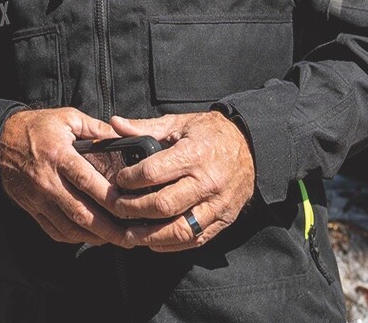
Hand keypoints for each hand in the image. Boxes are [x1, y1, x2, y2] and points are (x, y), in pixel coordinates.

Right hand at [0, 108, 130, 246]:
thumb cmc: (35, 127)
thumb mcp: (66, 118)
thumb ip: (95, 128)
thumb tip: (122, 136)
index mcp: (59, 156)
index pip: (87, 181)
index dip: (109, 198)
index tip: (128, 208)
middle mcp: (48, 181)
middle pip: (81, 212)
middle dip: (107, 229)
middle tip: (128, 237)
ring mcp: (38, 198)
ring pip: (69, 227)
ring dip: (93, 237)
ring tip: (114, 240)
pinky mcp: (32, 208)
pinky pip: (54, 230)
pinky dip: (74, 238)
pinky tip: (89, 236)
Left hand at [97, 112, 254, 251]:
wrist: (252, 147)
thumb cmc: (212, 134)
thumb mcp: (180, 123)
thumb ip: (146, 127)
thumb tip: (115, 124)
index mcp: (194, 154)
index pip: (152, 173)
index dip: (129, 179)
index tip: (117, 181)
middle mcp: (207, 182)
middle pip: (163, 204)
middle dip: (133, 209)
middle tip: (116, 207)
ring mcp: (217, 204)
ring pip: (179, 229)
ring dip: (150, 235)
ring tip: (129, 234)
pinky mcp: (224, 219)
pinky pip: (196, 239)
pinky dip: (172, 245)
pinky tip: (153, 242)